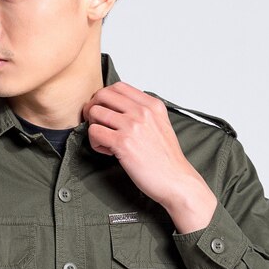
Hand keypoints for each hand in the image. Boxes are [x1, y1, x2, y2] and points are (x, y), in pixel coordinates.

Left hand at [82, 81, 216, 230]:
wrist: (176, 181)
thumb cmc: (167, 159)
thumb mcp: (161, 126)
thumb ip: (144, 113)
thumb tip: (120, 109)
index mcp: (152, 105)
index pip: (118, 86)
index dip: (105, 98)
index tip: (105, 111)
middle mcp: (142, 111)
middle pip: (103, 94)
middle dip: (93, 108)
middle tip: (96, 124)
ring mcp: (132, 126)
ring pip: (95, 112)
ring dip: (93, 127)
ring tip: (104, 141)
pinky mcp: (122, 143)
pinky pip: (94, 132)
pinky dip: (95, 142)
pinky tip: (107, 151)